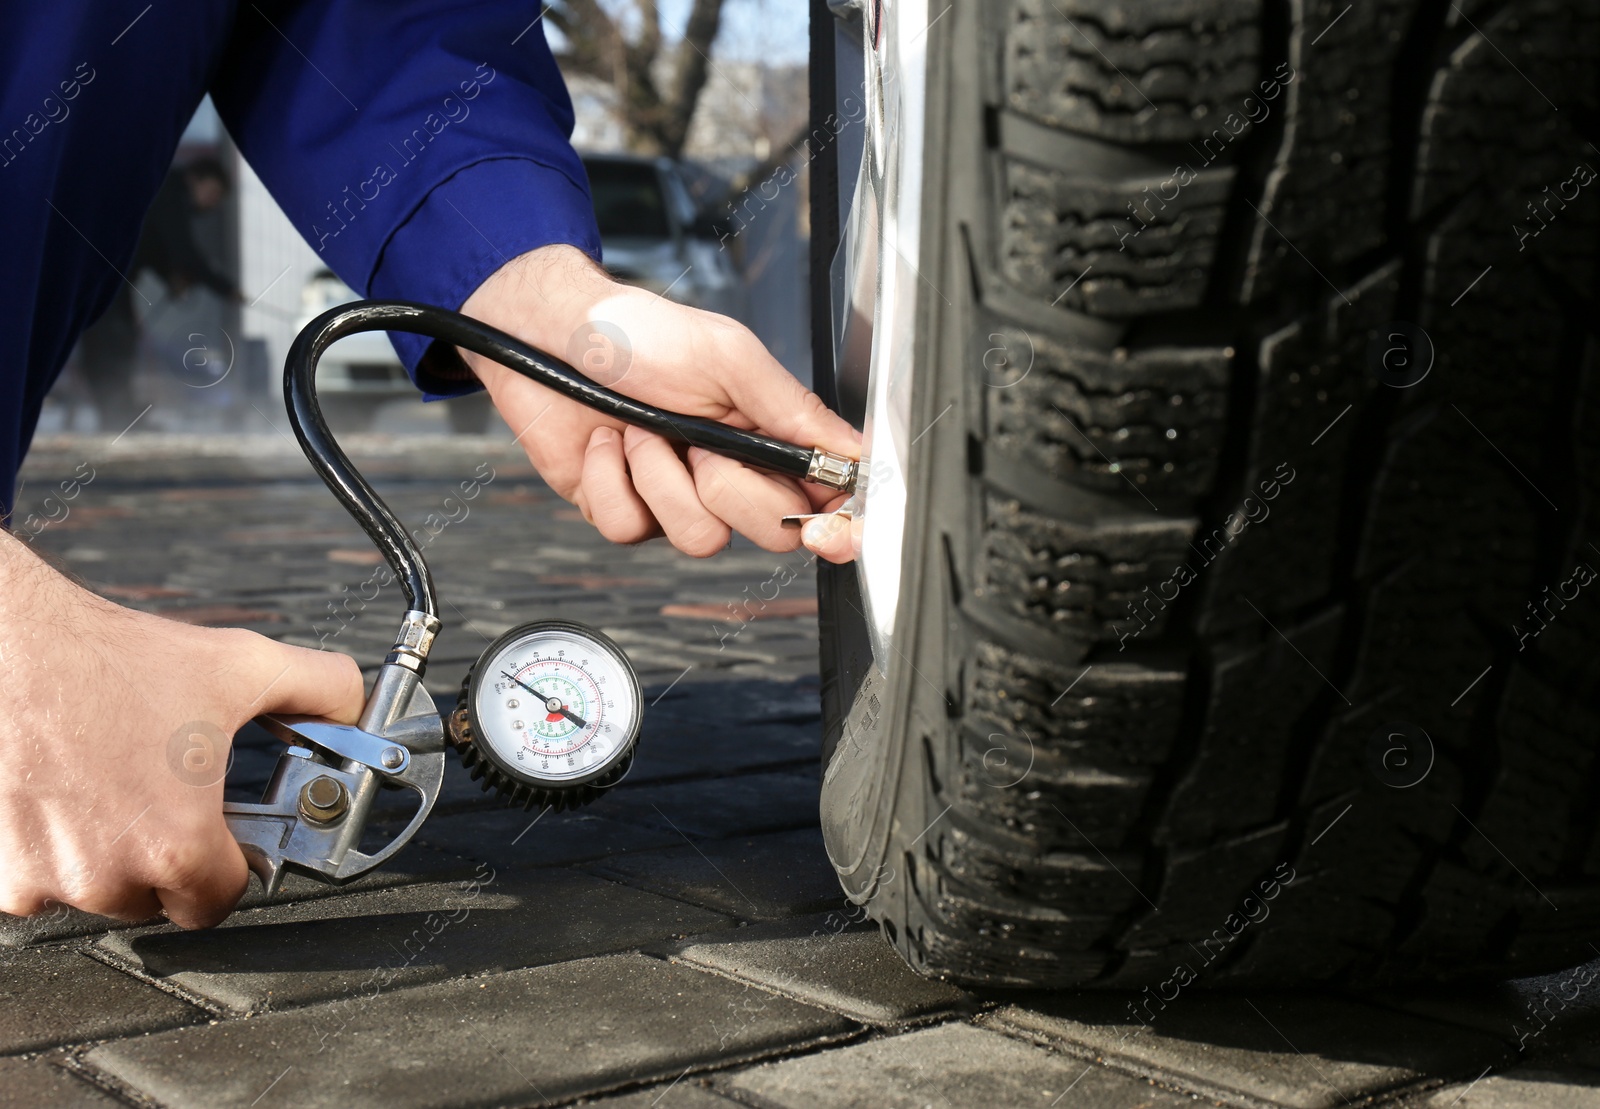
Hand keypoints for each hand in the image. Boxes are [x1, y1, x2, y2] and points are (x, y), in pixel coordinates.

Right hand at [0, 532, 364, 928]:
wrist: (8, 645)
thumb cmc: (109, 660)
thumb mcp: (242, 665)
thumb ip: (321, 689)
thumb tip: (357, 706)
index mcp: (175, 844)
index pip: (221, 902)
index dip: (230, 866)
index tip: (224, 837)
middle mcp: (106, 876)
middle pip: (158, 898)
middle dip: (168, 853)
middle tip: (162, 792)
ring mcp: (42, 880)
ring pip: (96, 891)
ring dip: (107, 852)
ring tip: (110, 781)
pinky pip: (39, 880)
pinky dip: (53, 847)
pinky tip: (64, 791)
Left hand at [457, 245, 859, 561]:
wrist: (549, 333)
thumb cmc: (638, 332)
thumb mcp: (728, 356)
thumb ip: (793, 409)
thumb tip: (853, 451)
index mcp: (766, 436)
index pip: (824, 498)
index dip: (836, 525)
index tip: (827, 530)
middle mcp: (729, 474)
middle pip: (770, 533)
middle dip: (731, 489)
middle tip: (699, 443)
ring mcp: (675, 498)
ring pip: (700, 539)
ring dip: (660, 478)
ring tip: (640, 430)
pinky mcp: (624, 511)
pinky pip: (630, 530)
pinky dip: (611, 479)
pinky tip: (606, 444)